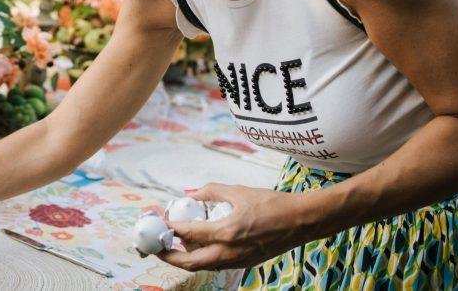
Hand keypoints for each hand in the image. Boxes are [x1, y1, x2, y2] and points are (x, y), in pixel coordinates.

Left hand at [156, 183, 323, 271]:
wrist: (300, 221)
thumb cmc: (272, 204)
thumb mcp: (239, 191)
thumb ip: (211, 191)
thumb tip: (191, 193)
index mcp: (226, 232)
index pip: (189, 234)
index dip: (171, 228)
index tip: (161, 221)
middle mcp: (228, 252)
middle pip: (189, 262)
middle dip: (169, 256)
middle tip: (156, 246)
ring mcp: (236, 261)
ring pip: (202, 266)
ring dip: (185, 258)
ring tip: (176, 244)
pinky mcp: (244, 264)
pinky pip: (216, 264)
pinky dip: (202, 257)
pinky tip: (199, 245)